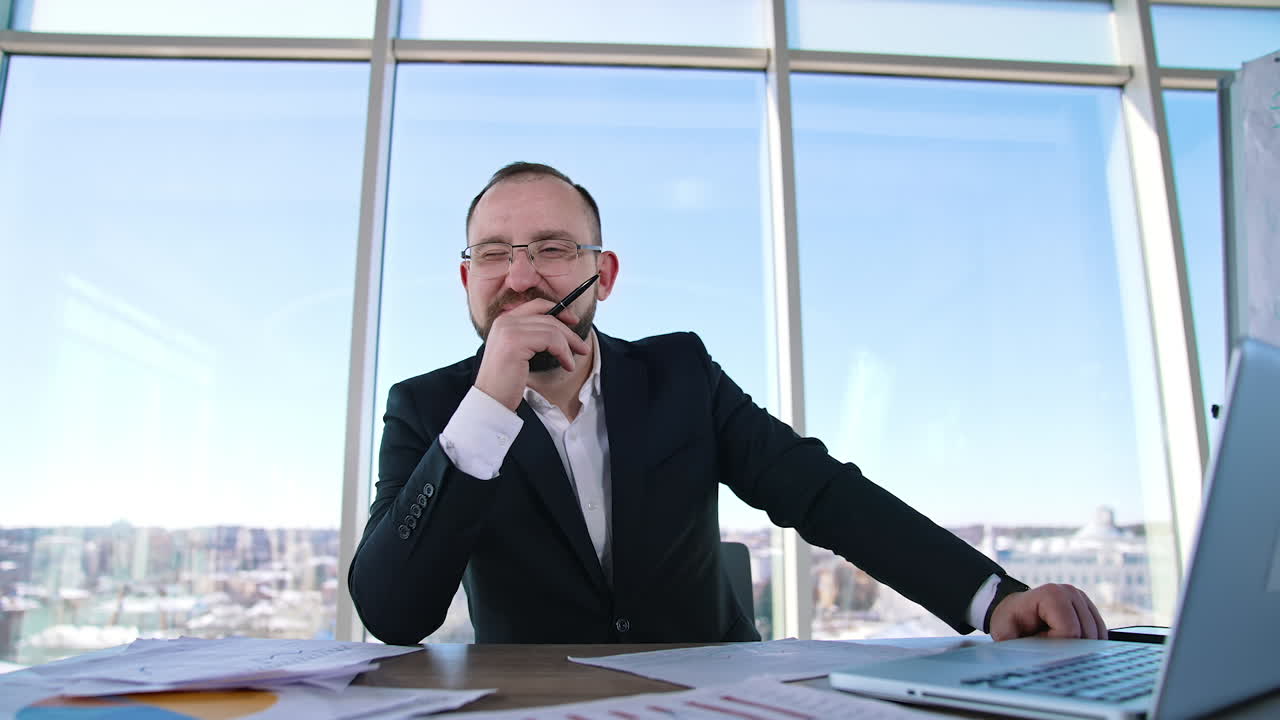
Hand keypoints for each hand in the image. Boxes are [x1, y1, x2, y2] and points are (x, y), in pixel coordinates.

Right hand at [473, 299, 589, 410]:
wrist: (491, 399)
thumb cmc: (506, 380)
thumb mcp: (518, 352)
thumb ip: (531, 337)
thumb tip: (560, 329)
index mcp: (504, 321)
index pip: (537, 305)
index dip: (559, 310)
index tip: (574, 322)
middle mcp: (505, 321)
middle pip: (548, 317)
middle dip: (569, 332)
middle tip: (583, 348)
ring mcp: (509, 330)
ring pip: (552, 329)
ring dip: (568, 346)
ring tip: (572, 363)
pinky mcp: (515, 342)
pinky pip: (551, 340)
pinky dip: (564, 353)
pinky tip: (567, 365)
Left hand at [989, 583, 1106, 640]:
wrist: (1013, 612)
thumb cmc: (1009, 623)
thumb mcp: (1006, 635)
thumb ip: (1021, 646)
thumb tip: (1040, 661)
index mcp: (1051, 594)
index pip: (1069, 632)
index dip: (1054, 645)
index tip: (1037, 640)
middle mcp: (1071, 593)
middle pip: (1086, 635)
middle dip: (1068, 648)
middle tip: (1046, 642)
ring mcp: (1083, 599)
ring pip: (1097, 637)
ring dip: (1079, 648)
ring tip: (1056, 641)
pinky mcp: (1090, 609)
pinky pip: (1100, 635)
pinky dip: (1088, 646)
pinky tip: (1069, 644)